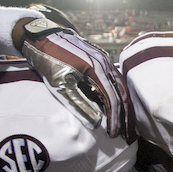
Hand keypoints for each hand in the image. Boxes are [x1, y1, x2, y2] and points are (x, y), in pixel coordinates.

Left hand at [22, 27, 134, 141]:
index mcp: (96, 69)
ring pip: (121, 87)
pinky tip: (119, 105)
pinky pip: (115, 80)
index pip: (112, 99)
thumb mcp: (59, 84)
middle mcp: (105, 64)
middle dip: (127, 116)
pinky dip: (119, 95)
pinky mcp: (101, 60)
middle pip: (122, 93)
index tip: (114, 134)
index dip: (114, 118)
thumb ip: (78, 103)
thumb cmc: (48, 59)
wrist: (43, 36)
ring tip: (127, 123)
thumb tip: (96, 123)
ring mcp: (105, 60)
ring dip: (125, 106)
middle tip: (129, 135)